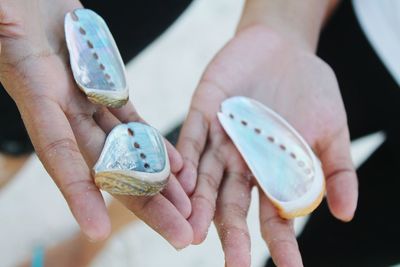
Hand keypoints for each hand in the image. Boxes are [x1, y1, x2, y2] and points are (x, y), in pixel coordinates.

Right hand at [0, 0, 191, 247]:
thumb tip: (1, 22)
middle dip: (145, 203)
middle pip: (107, 165)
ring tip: (189, 209)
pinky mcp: (105, 89)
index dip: (76, 189)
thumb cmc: (10, 2)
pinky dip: (156, 146)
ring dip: (160, 182)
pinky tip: (179, 168)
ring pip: (128, 150)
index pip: (59, 149)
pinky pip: (134, 124)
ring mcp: (86, 101)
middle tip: (179, 236)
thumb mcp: (2, 14)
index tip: (98, 228)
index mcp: (35, 91)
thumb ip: (4, 28)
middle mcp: (62, 107)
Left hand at [177, 25, 357, 265]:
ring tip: (196, 233)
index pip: (276, 216)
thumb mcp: (332, 128)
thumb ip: (335, 169)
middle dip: (234, 234)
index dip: (283, 243)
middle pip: (234, 205)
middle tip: (235, 265)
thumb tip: (346, 213)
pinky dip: (189, 159)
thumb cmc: (310, 89)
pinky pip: (193, 139)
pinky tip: (186, 181)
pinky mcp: (205, 112)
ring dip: (201, 205)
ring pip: (208, 178)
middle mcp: (242, 162)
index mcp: (272, 171)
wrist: (283, 47)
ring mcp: (221, 139)